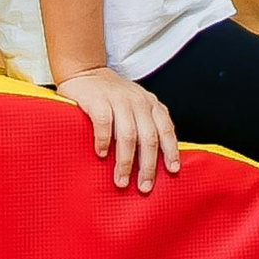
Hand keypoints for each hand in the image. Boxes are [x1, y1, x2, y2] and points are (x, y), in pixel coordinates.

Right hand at [55, 66, 181, 194]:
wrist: (85, 71)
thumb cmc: (111, 96)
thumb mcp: (136, 106)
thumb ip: (146, 124)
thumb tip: (154, 160)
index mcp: (150, 104)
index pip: (166, 129)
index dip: (171, 150)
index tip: (173, 170)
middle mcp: (138, 101)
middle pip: (149, 137)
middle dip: (148, 165)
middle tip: (144, 187)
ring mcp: (118, 99)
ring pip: (128, 134)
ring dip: (125, 161)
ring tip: (121, 181)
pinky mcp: (97, 100)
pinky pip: (104, 123)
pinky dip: (104, 141)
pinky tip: (102, 154)